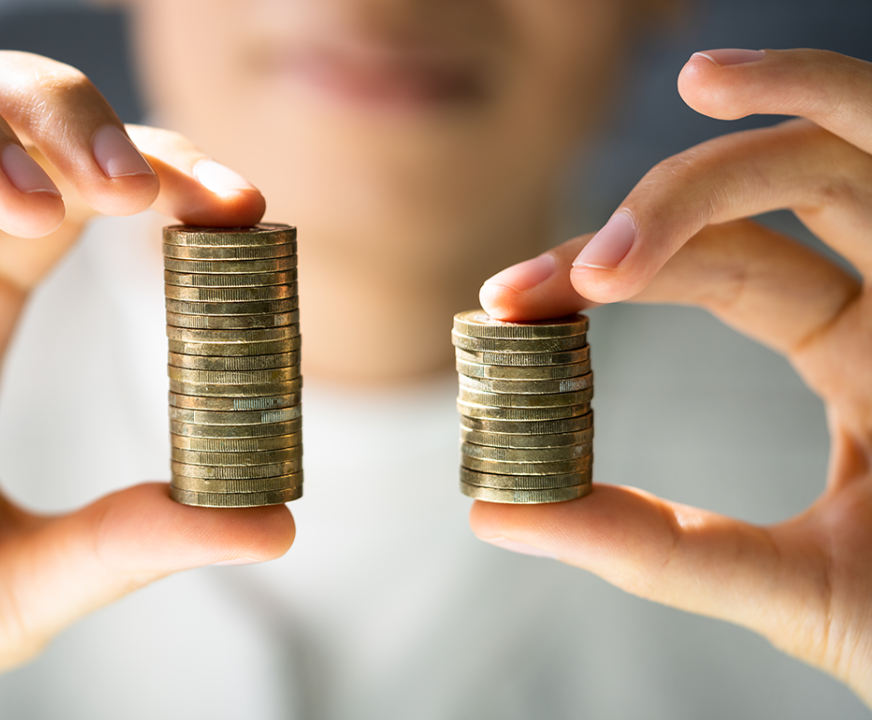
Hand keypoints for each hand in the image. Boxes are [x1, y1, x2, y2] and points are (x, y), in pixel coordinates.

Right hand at [0, 48, 293, 718]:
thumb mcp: (17, 583)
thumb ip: (130, 544)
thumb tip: (275, 527)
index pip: (75, 193)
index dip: (160, 177)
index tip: (243, 210)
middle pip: (7, 117)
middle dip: (100, 122)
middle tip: (188, 196)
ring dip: (32, 114)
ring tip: (109, 196)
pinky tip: (26, 207)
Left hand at [472, 48, 871, 704]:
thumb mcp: (788, 586)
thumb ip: (648, 546)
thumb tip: (493, 512)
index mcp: (858, 355)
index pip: (722, 271)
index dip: (613, 266)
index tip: (506, 299)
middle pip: (768, 204)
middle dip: (659, 211)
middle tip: (555, 277)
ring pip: (855, 154)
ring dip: (772, 113)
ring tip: (694, 87)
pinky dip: (842, 104)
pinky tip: (744, 85)